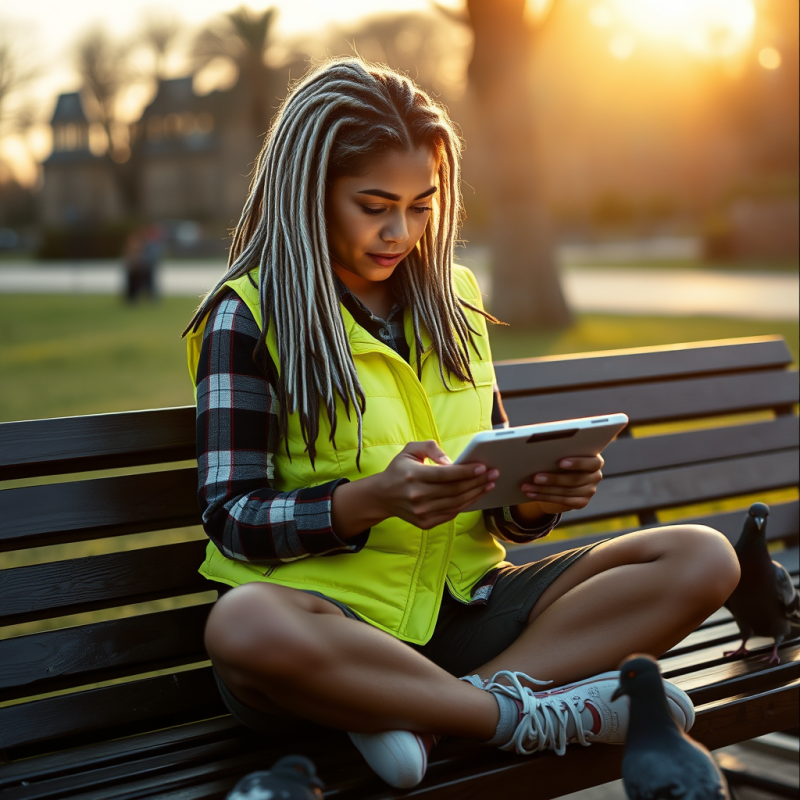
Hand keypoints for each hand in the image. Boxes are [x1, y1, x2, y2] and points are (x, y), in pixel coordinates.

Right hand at [371, 440, 498, 529]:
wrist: (382, 496)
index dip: (466, 472)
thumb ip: (430, 448)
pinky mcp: (425, 523)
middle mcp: (417, 496)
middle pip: (455, 490)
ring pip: (456, 503)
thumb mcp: (410, 450)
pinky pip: (451, 513)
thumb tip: (450, 462)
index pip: (445, 475)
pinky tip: (476, 495)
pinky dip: (466, 504)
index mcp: (413, 476)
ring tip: (489, 484)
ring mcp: (422, 512)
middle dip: (478, 482)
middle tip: (493, 474)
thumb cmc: (399, 470)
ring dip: (476, 494)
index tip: (483, 467)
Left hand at [518, 455, 603, 515]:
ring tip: (527, 487)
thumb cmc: (563, 460)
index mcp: (595, 461)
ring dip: (543, 490)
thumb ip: (561, 452)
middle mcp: (596, 476)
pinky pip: (562, 501)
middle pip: (574, 479)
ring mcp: (590, 491)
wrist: (566, 478)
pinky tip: (531, 494)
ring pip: (566, 492)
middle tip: (535, 477)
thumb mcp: (565, 454)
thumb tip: (538, 451)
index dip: (577, 463)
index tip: (560, 462)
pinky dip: (544, 497)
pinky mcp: (582, 502)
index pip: (592, 463)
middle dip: (553, 479)